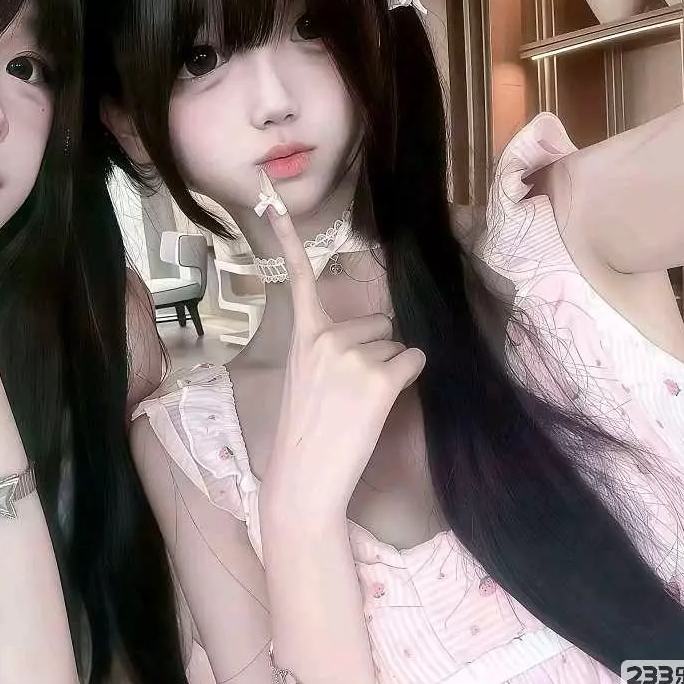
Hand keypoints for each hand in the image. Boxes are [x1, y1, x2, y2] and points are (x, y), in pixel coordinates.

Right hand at [257, 186, 425, 525]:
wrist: (304, 478)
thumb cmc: (304, 433)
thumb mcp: (306, 379)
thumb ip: (330, 350)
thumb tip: (379, 338)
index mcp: (303, 335)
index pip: (296, 278)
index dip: (286, 239)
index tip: (270, 204)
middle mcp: (327, 337)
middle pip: (377, 323)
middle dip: (375, 349)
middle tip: (350, 391)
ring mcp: (353, 356)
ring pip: (396, 346)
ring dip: (389, 370)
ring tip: (360, 405)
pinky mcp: (380, 379)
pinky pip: (413, 361)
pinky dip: (408, 378)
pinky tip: (383, 403)